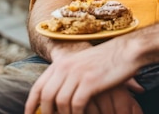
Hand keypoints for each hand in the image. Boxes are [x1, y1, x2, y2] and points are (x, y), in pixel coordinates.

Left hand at [24, 37, 142, 113]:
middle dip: (47, 113)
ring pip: (60, 102)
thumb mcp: (82, 64)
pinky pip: (76, 105)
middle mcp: (66, 67)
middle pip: (46, 96)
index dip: (31, 104)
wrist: (127, 51)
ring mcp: (77, 74)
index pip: (38, 86)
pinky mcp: (90, 82)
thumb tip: (57, 97)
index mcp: (61, 63)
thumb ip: (68, 76)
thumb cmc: (107, 60)